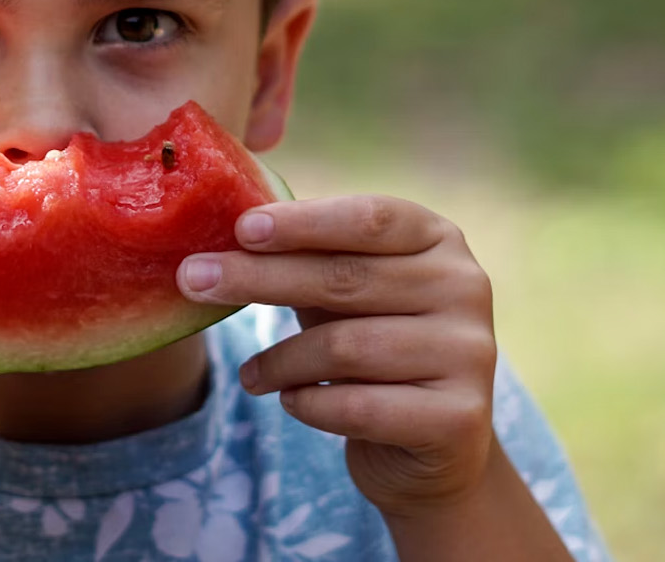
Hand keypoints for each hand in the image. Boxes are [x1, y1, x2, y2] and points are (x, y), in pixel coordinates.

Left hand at [177, 196, 497, 517]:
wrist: (432, 445)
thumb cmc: (374, 347)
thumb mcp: (344, 295)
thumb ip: (305, 260)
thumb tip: (220, 235)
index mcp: (439, 241)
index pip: (369, 219)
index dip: (303, 222)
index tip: (241, 228)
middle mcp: (466, 288)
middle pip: (346, 279)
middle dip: (259, 278)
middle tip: (193, 281)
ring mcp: (471, 353)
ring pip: (345, 347)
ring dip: (279, 360)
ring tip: (251, 374)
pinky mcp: (460, 416)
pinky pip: (357, 407)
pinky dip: (308, 403)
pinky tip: (291, 400)